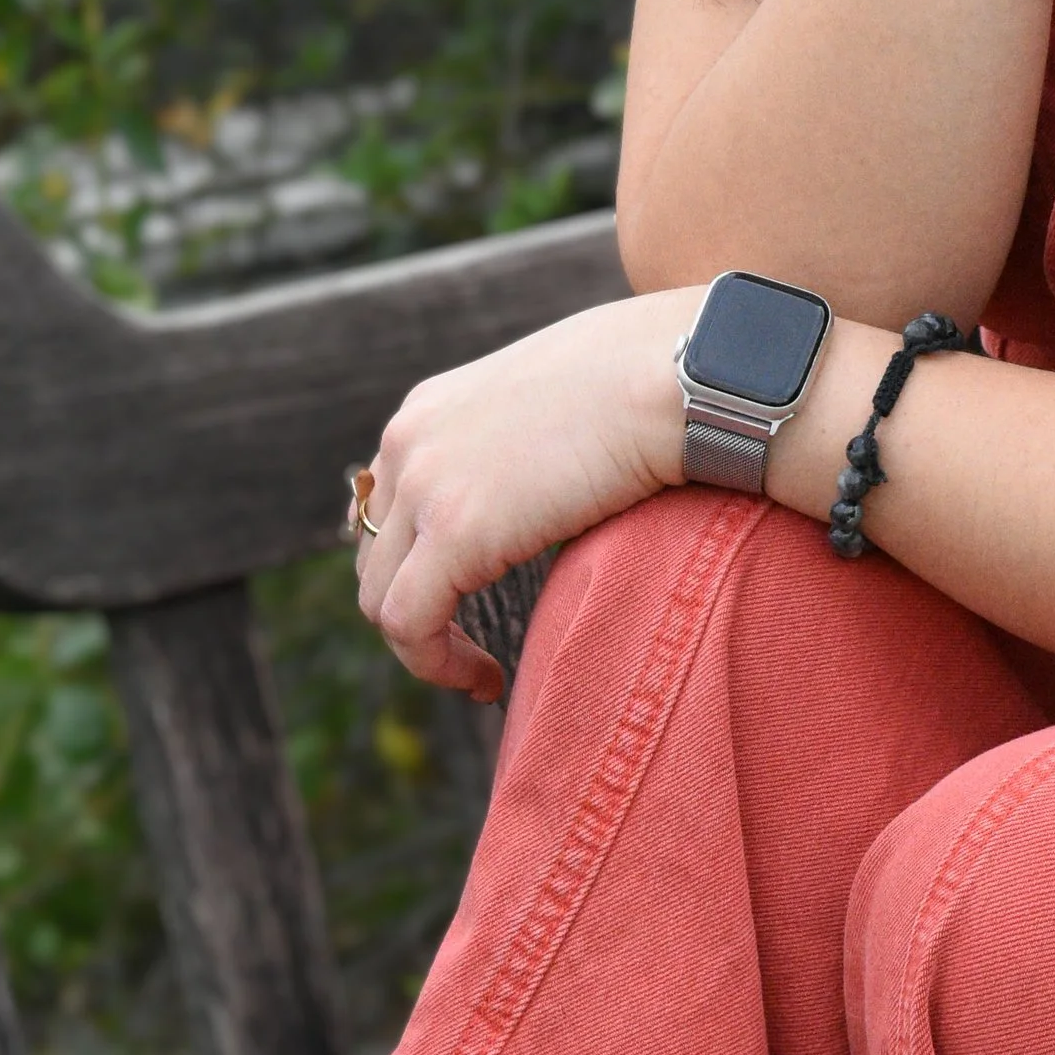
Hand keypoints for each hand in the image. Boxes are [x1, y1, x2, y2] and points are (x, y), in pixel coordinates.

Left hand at [353, 293, 698, 696]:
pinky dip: (438, 666)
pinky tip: (486, 681)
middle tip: (470, 640)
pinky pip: (410, 625)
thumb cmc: (649, 377)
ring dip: (425, 645)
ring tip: (479, 671)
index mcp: (429, 409)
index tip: (461, 594)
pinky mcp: (457, 533)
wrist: (679, 372)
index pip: (384, 504)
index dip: (415, 560)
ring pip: (382, 599)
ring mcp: (426, 485)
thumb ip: (522, 438)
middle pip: (375, 555)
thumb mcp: (554, 397)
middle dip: (417, 605)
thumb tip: (547, 481)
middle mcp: (409, 442)